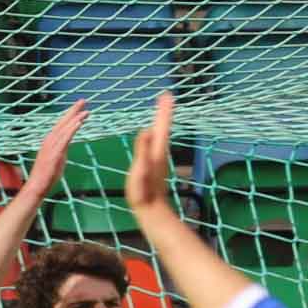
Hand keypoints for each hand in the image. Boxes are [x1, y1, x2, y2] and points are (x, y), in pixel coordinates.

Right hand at [26, 101, 88, 195]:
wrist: (37, 186)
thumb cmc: (47, 176)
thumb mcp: (58, 160)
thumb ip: (62, 151)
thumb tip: (66, 148)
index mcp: (50, 141)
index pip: (62, 125)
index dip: (70, 115)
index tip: (80, 107)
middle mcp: (50, 140)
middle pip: (63, 122)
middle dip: (73, 110)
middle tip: (83, 100)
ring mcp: (52, 145)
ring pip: (65, 128)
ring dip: (75, 118)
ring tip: (85, 110)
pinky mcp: (55, 152)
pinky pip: (65, 138)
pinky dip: (72, 129)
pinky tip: (79, 122)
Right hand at [127, 91, 178, 217]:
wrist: (152, 212)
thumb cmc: (144, 193)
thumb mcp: (140, 171)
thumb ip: (143, 151)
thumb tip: (147, 130)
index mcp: (157, 151)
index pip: (161, 126)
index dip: (163, 111)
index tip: (167, 95)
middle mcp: (160, 152)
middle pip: (163, 128)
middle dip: (164, 112)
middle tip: (167, 97)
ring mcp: (158, 159)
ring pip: (161, 135)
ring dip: (162, 121)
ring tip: (162, 108)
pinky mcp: (154, 165)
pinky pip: (156, 143)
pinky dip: (157, 132)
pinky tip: (153, 134)